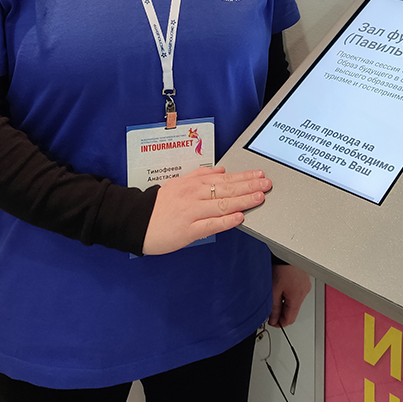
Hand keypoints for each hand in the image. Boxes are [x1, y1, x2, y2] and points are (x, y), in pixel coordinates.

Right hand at [142, 166, 271, 254]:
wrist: (135, 221)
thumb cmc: (158, 204)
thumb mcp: (178, 183)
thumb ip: (200, 175)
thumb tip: (221, 170)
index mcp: (193, 183)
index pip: (224, 178)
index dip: (244, 177)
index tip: (259, 174)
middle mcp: (194, 195)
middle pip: (227, 189)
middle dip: (250, 186)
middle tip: (267, 183)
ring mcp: (192, 212)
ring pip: (222, 204)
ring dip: (243, 200)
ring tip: (259, 197)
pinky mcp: (188, 230)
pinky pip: (211, 225)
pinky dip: (226, 221)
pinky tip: (239, 218)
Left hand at [268, 264, 311, 327]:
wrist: (286, 251)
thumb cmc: (280, 267)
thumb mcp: (273, 290)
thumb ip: (274, 308)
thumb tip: (273, 319)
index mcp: (297, 297)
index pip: (290, 319)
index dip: (279, 323)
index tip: (272, 322)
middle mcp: (304, 292)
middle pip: (293, 310)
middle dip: (282, 312)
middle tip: (271, 311)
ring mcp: (305, 285)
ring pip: (295, 301)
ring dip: (285, 302)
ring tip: (275, 295)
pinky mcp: (304, 279)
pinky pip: (297, 292)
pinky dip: (289, 294)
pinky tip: (281, 287)